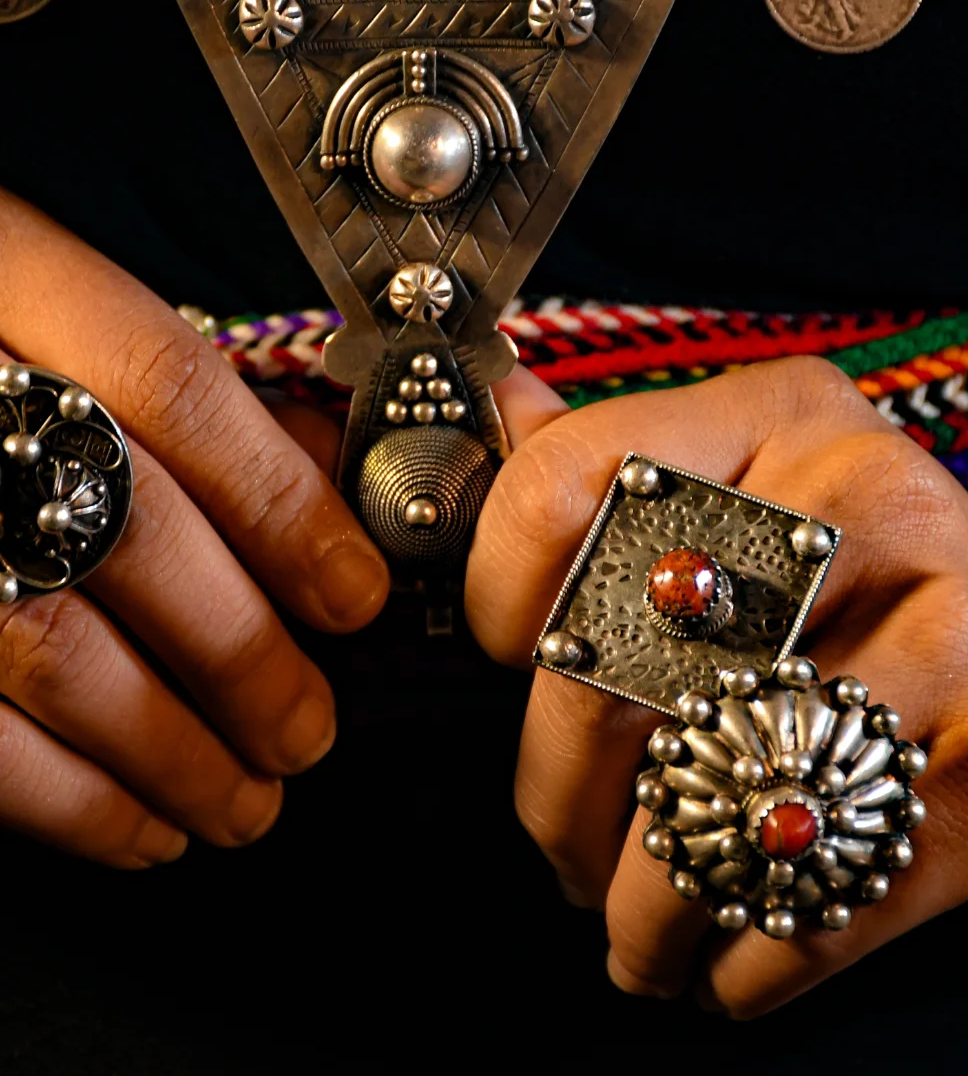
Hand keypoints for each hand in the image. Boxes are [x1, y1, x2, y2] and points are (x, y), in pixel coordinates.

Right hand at [0, 163, 388, 866]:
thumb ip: (173, 383)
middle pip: (113, 522)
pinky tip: (131, 821)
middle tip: (306, 724)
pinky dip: (51, 797)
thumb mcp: (28, 301)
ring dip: (162, 744)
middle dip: (236, 649)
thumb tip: (323, 495)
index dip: (280, 503)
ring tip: (242, 797)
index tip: (352, 594)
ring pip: (32, 642)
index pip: (168, 382)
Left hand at [470, 356, 966, 1016]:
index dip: (498, 597)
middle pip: (621, 663)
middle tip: (563, 858)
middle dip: (565, 799)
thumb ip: (597, 463)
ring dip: (660, 897)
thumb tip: (458, 443)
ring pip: (721, 786)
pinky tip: (735, 964)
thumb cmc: (840, 552)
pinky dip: (773, 945)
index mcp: (767, 413)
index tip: (505, 665)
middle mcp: (857, 495)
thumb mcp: (734, 467)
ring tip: (637, 932)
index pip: (559, 486)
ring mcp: (946, 611)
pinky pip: (850, 872)